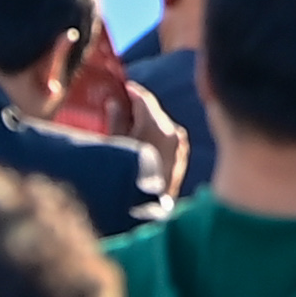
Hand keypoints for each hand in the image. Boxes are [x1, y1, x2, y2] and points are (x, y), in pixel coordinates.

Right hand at [95, 67, 188, 187]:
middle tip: (121, 105)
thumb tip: (115, 103)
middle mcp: (172, 131)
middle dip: (138, 106)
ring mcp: (180, 144)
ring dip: (148, 121)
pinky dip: (157, 134)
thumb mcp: (113, 145)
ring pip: (162, 123)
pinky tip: (143, 141)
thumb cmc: (125, 176)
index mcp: (155, 125)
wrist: (144, 209)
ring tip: (130, 126)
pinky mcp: (182, 155)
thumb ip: (115, 120)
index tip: (122, 87)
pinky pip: (168, 137)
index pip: (144, 98)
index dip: (131, 90)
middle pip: (154, 110)